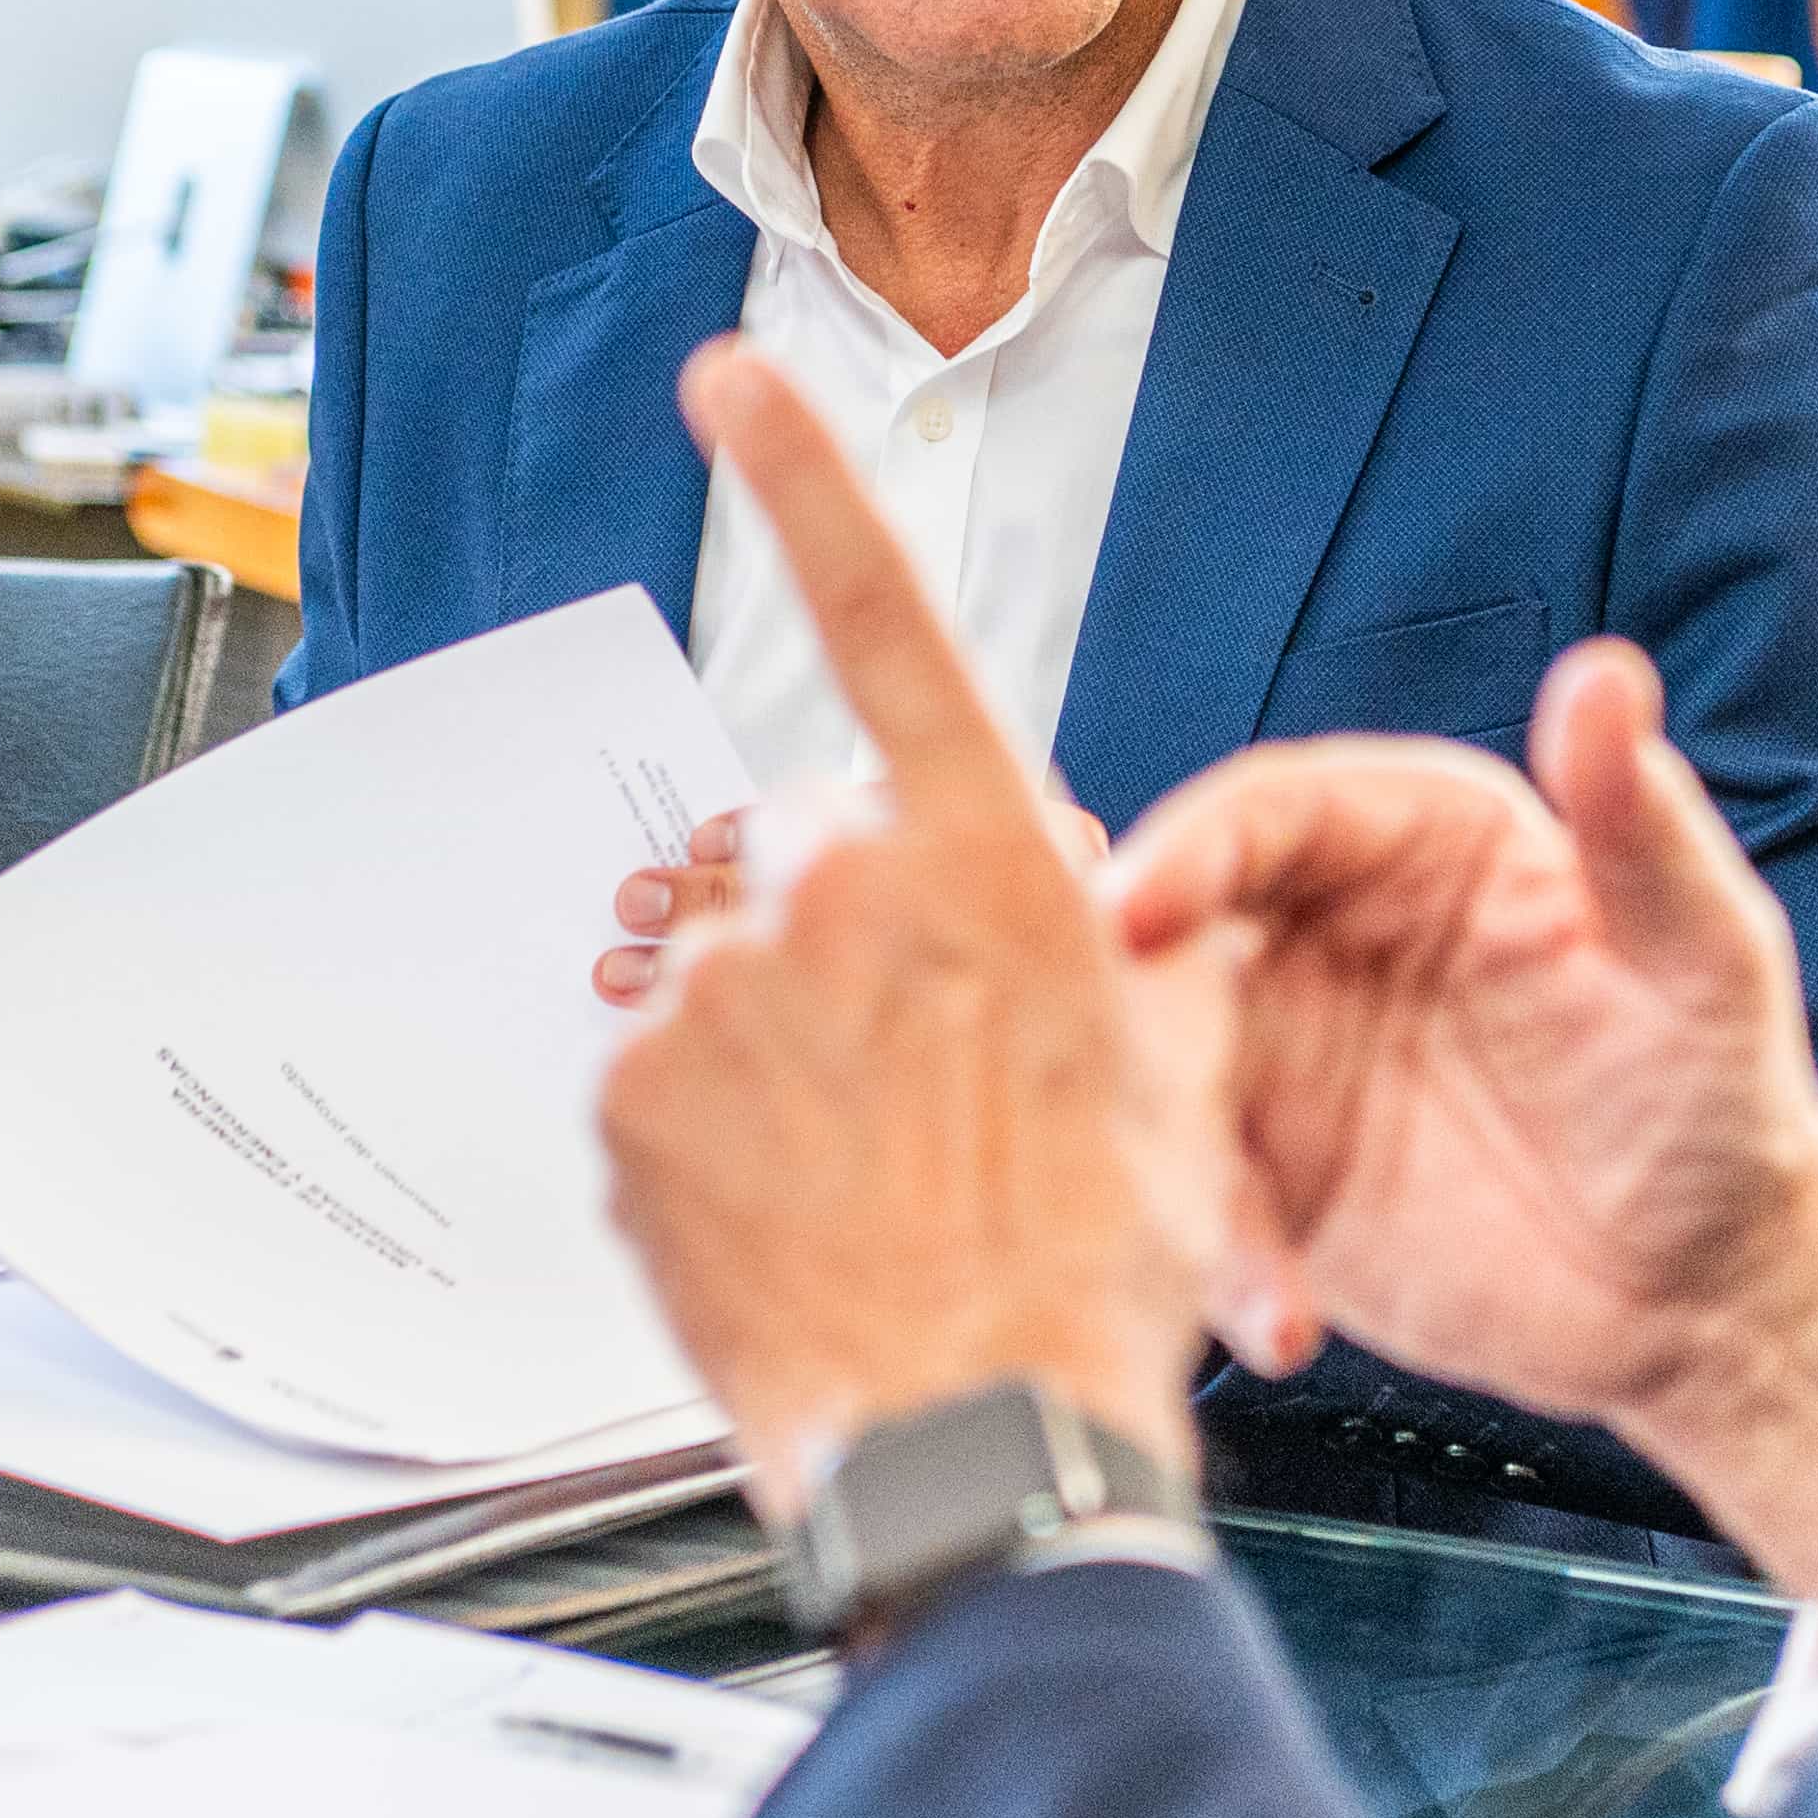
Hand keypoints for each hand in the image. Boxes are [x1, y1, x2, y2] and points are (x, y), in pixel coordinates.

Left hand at [594, 340, 1232, 1518]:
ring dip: (793, 1035)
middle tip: (938, 1069)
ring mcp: (723, 994)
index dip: (806, 475)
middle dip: (866, 921)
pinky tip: (801, 1207)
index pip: (883, 618)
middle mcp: (841, 895)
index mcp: (987, 861)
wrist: (988, 1443)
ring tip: (875, 1166)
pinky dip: (719, 1129)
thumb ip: (1134, 930)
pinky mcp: (634, 1097)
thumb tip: (1093, 885)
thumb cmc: (1100, 1270)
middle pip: (824, 843)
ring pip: (744, 966)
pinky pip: (670, 1074)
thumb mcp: (1183, 1066)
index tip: (733, 374)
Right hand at [1111, 640, 1817, 1606]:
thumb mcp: (1699, 952)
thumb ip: (1636, 822)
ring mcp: (1287, 1063)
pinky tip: (1278, 1322)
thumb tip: (1608, 678)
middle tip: (1079, 1055)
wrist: (1713, 1290)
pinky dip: (1216, 1260)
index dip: (1190, 850)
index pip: (1270, 814)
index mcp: (1414, 842)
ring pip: (1161, 1072)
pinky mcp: (1273, 1183)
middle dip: (1112, 989)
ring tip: (1204, 1220)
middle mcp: (1324, 935)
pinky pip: (1200, 1205)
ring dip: (1151, 1140)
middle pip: (1172, 933)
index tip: (1132, 907)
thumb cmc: (1721, 1095)